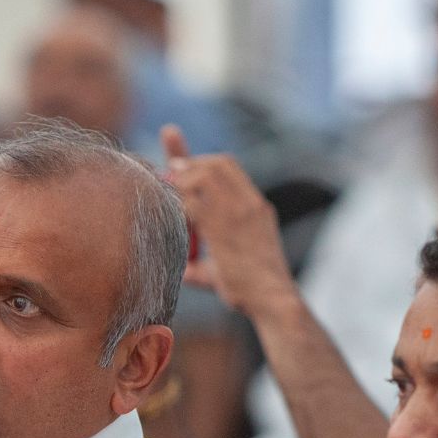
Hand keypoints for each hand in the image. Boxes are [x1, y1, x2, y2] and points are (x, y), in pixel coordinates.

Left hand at [160, 124, 292, 318]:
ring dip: (181, 181)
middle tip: (165, 175)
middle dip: (186, 161)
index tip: (171, 139)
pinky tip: (167, 206)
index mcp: (255, 206)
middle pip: (215, 164)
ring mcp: (240, 214)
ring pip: (204, 178)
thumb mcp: (227, 268)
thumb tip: (181, 270)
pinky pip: (195, 205)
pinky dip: (178, 202)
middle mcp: (250, 204)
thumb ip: (201, 265)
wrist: (272, 299)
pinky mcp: (226, 230)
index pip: (226, 166)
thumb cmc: (250, 290)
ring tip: (166, 189)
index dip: (197, 155)